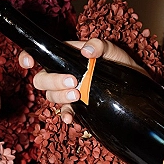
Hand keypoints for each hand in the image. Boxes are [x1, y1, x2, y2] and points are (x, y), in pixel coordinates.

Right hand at [18, 39, 143, 123]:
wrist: (135, 90)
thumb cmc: (122, 65)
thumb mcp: (113, 51)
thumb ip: (101, 45)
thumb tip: (87, 51)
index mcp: (68, 56)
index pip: (42, 55)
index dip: (28, 57)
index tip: (28, 64)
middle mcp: (64, 74)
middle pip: (42, 80)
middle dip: (53, 81)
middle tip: (73, 82)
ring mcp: (69, 92)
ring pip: (51, 96)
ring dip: (61, 97)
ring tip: (78, 95)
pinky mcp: (78, 108)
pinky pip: (64, 113)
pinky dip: (66, 116)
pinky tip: (71, 118)